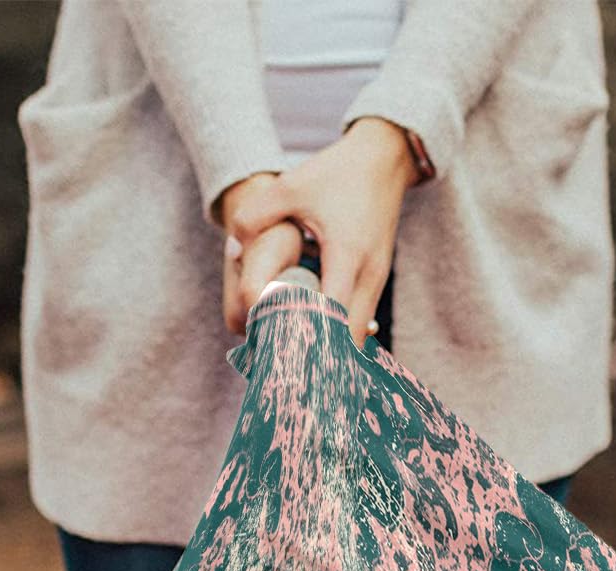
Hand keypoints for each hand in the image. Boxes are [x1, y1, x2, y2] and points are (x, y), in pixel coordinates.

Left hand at [222, 118, 417, 342]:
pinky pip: (360, 321)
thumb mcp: (291, 186)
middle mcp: (368, 275)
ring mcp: (377, 280)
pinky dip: (340, 335)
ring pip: (358, 336)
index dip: (307, 339)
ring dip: (331, 349)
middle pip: (349, 340)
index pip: (331, 317)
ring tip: (298, 359)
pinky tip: (315, 339)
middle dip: (321, 358)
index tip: (282, 354)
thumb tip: (232, 250)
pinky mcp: (377, 280)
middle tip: (286, 367)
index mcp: (347, 255)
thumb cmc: (337, 173)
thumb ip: (255, 215)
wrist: (384, 158)